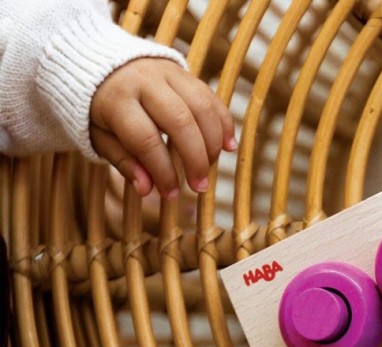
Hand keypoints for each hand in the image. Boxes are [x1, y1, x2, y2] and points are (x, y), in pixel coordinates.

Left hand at [90, 58, 235, 198]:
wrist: (96, 60)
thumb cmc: (100, 108)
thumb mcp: (99, 136)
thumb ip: (123, 161)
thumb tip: (147, 189)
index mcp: (117, 99)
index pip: (146, 140)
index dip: (163, 172)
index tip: (171, 194)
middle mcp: (143, 81)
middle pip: (181, 122)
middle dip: (195, 159)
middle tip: (200, 186)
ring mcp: (166, 72)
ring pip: (201, 108)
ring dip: (213, 143)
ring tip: (212, 167)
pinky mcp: (183, 71)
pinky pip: (211, 97)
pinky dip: (224, 123)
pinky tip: (228, 146)